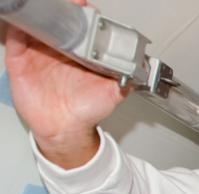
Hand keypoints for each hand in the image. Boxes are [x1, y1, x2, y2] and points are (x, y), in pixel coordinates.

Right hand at [4, 0, 127, 168]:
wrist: (63, 129)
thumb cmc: (86, 111)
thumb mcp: (111, 95)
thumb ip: (124, 82)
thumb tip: (136, 72)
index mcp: (80, 53)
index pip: (80, 25)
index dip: (83, 14)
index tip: (85, 5)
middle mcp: (59, 50)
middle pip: (56, 20)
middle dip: (62, 8)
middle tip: (70, 2)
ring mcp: (38, 53)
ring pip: (36, 25)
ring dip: (40, 13)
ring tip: (47, 7)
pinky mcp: (20, 61)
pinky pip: (16, 39)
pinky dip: (17, 29)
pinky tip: (24, 24)